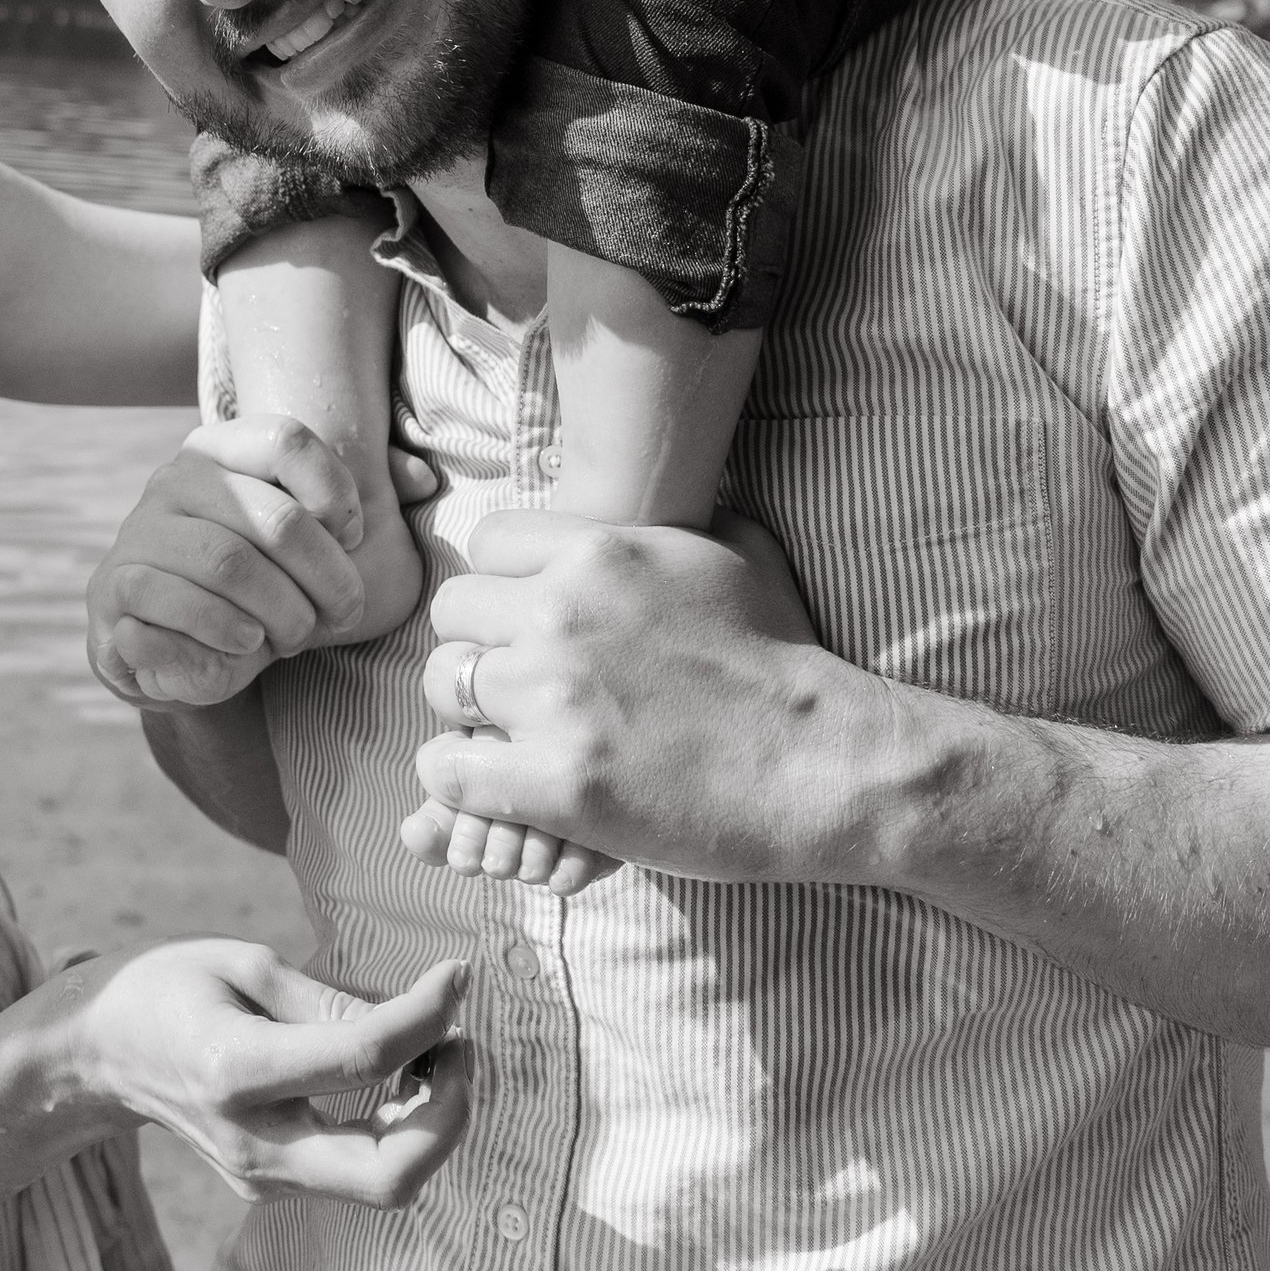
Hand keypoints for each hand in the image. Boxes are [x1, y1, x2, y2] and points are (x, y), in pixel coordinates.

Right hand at [50, 942, 469, 1208]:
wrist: (101, 1053)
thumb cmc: (171, 989)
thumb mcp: (243, 963)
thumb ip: (331, 1001)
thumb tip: (422, 1021)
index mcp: (235, 1071)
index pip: (362, 1059)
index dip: (428, 1015)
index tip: (458, 973)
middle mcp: (253, 1144)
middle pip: (390, 1174)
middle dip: (451, 1113)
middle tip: (462, 1044)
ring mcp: (263, 1178)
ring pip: (385, 1184)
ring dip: (434, 1122)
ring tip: (436, 1048)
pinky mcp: (273, 1187)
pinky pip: (361, 1172)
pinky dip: (404, 1130)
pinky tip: (403, 1075)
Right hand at [87, 420, 434, 708]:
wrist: (171, 646)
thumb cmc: (254, 585)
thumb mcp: (305, 542)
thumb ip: (361, 499)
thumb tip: (422, 479)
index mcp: (219, 449)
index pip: (288, 440)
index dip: (336, 495)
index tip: (353, 541)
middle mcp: (173, 480)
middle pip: (275, 520)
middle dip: (326, 582)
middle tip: (339, 617)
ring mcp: (137, 533)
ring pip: (228, 567)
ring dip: (279, 617)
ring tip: (291, 637)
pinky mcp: (112, 591)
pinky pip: (172, 611)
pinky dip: (222, 640)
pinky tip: (242, 650)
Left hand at [409, 510, 891, 886]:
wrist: (826, 763)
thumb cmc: (787, 660)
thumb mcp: (736, 552)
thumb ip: (679, 517)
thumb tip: (677, 482)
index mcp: (598, 551)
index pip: (485, 545)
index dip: (502, 586)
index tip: (527, 621)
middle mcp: (563, 613)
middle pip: (453, 612)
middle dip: (480, 645)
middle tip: (519, 684)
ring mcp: (553, 698)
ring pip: (443, 686)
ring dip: (470, 713)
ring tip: (513, 737)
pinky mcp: (555, 783)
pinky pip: (449, 770)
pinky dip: (460, 781)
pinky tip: (497, 787)